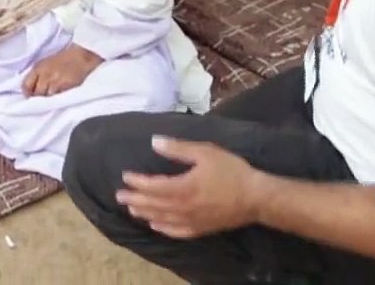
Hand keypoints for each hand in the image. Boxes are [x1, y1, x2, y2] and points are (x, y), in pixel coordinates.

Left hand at [22, 43, 102, 96]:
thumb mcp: (46, 63)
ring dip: (49, 99)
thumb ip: (37, 75)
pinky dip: (58, 99)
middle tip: (43, 98)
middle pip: (37, 93)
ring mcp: (55, 81)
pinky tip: (61, 96)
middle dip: (39, 97)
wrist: (81, 56)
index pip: (26, 85)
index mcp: (38, 68)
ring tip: (53, 97)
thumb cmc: (63, 59)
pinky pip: (58, 97)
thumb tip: (29, 91)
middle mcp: (45, 74)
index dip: (27, 93)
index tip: (29, 96)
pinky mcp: (65, 86)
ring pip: (47, 97)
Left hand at [116, 136, 260, 238]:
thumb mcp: (205, 152)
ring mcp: (191, 221)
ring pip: (162, 219)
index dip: (137, 182)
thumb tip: (154, 142)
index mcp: (183, 187)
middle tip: (119, 196)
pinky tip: (155, 226)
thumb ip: (178, 148)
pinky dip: (163, 229)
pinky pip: (177, 232)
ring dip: (144, 213)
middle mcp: (183, 207)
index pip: (152, 186)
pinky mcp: (201, 229)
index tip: (125, 176)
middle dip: (135, 199)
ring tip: (132, 209)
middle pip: (153, 205)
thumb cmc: (231, 171)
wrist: (255, 197)